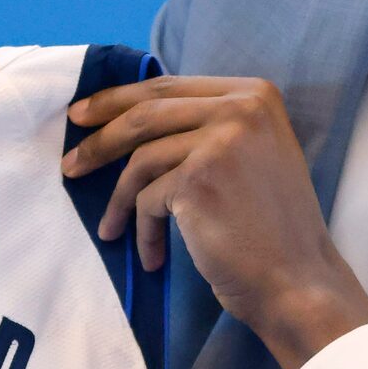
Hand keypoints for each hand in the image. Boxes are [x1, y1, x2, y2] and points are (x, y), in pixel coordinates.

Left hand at [63, 75, 367, 368]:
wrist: (298, 281)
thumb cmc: (271, 229)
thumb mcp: (251, 157)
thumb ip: (208, 127)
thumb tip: (133, 118)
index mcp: (256, 94)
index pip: (169, 86)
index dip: (118, 99)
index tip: (86, 115)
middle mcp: (242, 107)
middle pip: (147, 113)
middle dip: (100, 139)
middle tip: (69, 164)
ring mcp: (222, 139)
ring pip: (141, 159)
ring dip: (117, 200)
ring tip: (109, 229)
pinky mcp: (199, 177)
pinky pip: (147, 199)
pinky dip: (142, 230)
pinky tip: (152, 256)